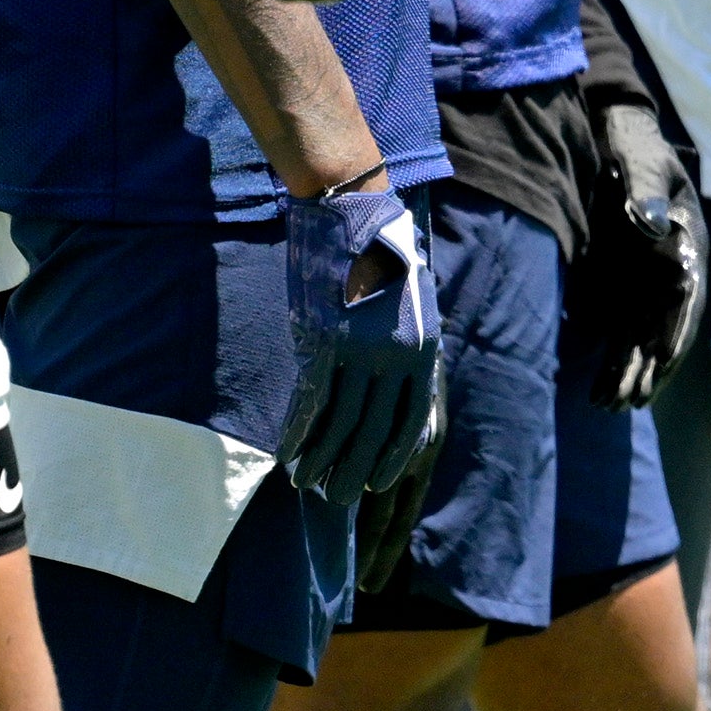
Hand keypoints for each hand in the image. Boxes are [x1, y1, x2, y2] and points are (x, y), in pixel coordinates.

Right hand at [280, 177, 446, 502]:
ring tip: (307, 486)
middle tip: (336, 500)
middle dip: (354, 470)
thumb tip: (392, 387)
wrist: (352, 210)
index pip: (412, 421)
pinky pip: (311, 404)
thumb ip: (403, 347)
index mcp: (423, 350)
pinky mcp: (323, 344)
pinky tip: (287, 456)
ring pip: (341, 425)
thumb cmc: (378, 255)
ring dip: (321, 461)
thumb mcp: (407, 304)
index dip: (392, 457)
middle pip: (375, 432)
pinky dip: (299, 435)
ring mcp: (360, 352)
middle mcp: (397, 357)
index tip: (375, 483)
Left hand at [572, 95, 709, 409]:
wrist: (614, 139)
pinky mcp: (627, 286)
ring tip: (608, 406)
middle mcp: (674, 271)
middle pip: (666, 328)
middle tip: (629, 402)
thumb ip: (646, 191)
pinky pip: (624, 331)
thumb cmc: (632, 148)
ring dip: (629, 372)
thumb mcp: (641, 163)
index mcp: (689, 244)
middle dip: (650, 367)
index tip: (660, 361)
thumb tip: (653, 225)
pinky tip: (598, 388)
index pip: (688, 296)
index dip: (676, 330)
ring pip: (644, 337)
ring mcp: (650, 282)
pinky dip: (614, 359)